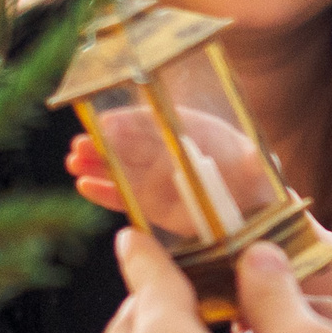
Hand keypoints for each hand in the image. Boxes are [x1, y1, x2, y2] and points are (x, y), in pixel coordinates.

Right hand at [66, 106, 275, 225]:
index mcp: (190, 131)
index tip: (107, 121)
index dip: (130, 121)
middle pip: (131, 143)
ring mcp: (159, 179)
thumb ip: (252, 162)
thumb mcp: (257, 165)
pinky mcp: (154, 206)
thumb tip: (253, 158)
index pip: (155, 121)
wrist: (255, 211)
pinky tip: (84, 186)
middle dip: (104, 143)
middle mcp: (169, 151)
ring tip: (75, 163)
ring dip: (98, 166)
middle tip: (80, 144)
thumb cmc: (257, 180)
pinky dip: (106, 193)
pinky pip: (126, 198)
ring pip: (123, 169)